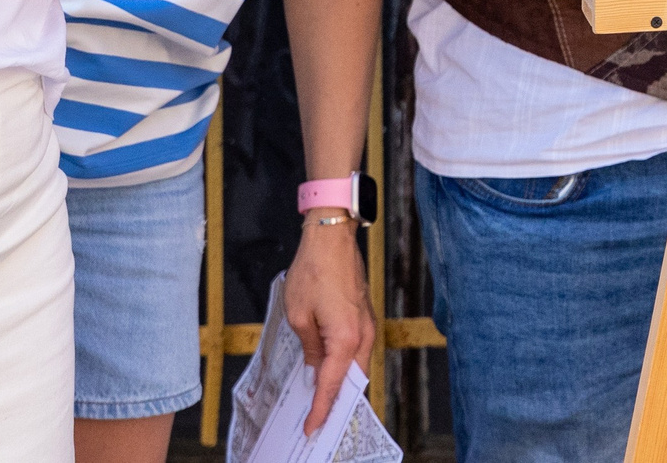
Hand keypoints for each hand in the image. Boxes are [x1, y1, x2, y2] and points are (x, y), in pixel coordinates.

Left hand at [285, 219, 377, 436]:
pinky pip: (357, 351)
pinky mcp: (365, 317)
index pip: (331, 384)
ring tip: (321, 399)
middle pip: (351, 381)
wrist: (332, 238)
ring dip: (340, 383)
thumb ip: (309, 348)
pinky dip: (344, 365)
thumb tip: (315, 368)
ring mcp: (367, 326)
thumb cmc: (314, 271)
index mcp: (345, 339)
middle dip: (335, 402)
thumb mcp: (299, 315)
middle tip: (317, 420)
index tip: (312, 428)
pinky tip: (329, 370)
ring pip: (356, 367)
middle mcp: (363, 336)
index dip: (320, 409)